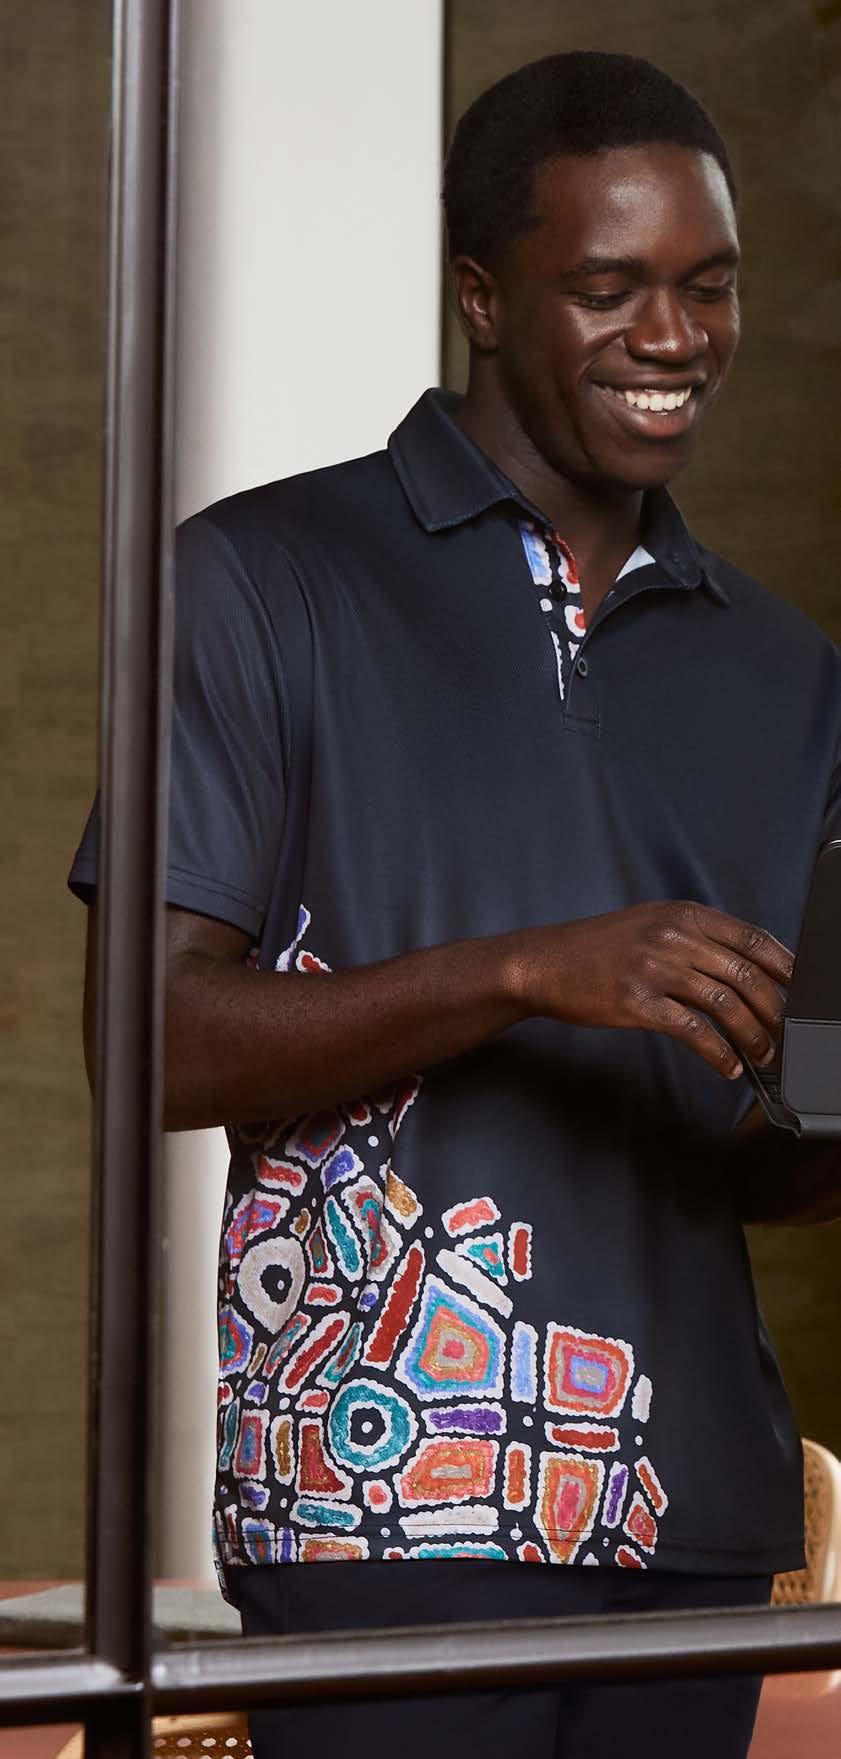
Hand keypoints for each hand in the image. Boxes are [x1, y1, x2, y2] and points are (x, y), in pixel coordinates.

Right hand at [513, 902, 792, 1078]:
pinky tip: (728, 1066)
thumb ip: (695, 937)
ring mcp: (655, 968)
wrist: (543, 963)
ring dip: (753, 1035)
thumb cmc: (596, 948)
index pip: (753, 937)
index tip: (802, 991)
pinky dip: (719, 1053)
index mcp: (683, 915)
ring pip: (726, 1004)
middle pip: (746, 974)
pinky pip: (693, 1031)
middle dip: (775, 1010)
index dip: (785, 966)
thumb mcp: (650, 924)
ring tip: (763, 1055)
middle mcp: (673, 936)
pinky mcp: (638, 1002)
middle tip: (786, 1033)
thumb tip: (745, 966)